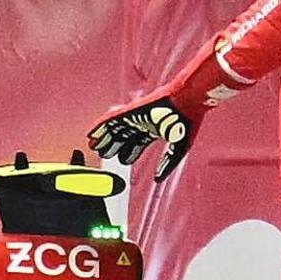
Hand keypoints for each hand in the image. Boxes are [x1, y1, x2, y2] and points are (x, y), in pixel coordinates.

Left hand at [87, 88, 204, 181]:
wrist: (188, 100)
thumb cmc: (188, 120)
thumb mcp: (179, 148)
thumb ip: (167, 164)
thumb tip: (157, 179)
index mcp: (155, 129)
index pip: (139, 142)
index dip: (130, 152)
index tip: (123, 160)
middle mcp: (143, 122)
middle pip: (124, 135)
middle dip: (113, 145)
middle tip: (104, 155)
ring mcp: (136, 115)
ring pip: (115, 128)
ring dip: (104, 137)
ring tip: (93, 146)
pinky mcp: (131, 110)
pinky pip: (111, 118)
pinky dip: (100, 125)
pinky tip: (92, 132)